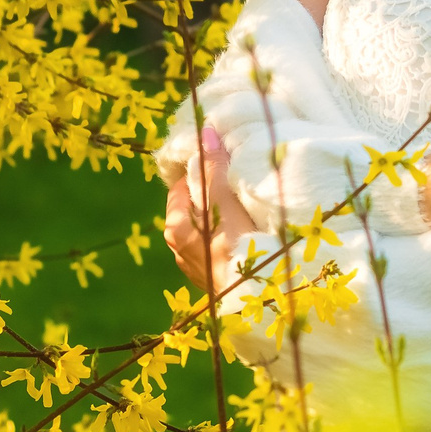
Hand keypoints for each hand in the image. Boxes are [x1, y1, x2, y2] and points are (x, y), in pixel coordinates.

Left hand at [161, 124, 255, 291]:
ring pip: (208, 231)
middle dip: (213, 195)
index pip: (182, 186)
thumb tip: (205, 133)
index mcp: (175, 227)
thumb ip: (213, 168)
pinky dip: (230, 241)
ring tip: (247, 212)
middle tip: (238, 186)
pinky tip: (248, 239)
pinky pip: (219, 251)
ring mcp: (197, 267)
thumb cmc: (236, 246)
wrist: (255, 299)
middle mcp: (179, 249)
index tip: (224, 166)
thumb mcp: (224, 200)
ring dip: (223, 220)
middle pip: (195, 209)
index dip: (202, 172)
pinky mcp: (215, 282)